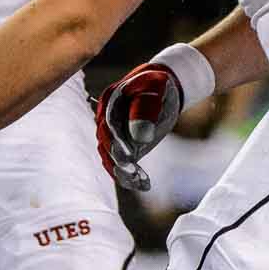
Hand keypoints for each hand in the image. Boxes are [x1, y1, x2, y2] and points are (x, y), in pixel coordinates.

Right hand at [96, 62, 183, 191]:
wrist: (162, 89)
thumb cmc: (158, 85)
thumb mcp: (155, 88)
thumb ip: (146, 108)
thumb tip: (140, 138)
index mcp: (110, 102)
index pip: (109, 125)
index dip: (117, 141)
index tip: (130, 156)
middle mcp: (106, 120)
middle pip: (106, 144)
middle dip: (118, 160)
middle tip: (134, 173)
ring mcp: (114, 136)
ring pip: (111, 157)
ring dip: (124, 172)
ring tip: (141, 182)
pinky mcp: (124, 148)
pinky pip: (121, 164)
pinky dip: (130, 176)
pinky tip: (144, 185)